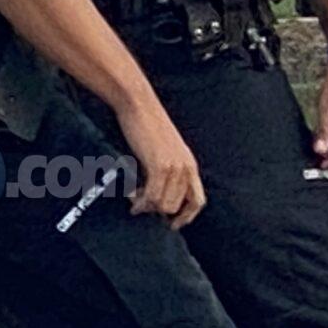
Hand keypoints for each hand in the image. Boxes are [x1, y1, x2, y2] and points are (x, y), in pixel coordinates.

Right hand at [115, 96, 208, 229]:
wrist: (139, 104)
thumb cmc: (147, 124)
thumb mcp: (164, 150)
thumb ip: (167, 169)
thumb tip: (156, 193)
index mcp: (190, 165)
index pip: (197, 201)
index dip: (186, 217)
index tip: (172, 224)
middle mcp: (186, 168)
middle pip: (176, 206)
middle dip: (157, 211)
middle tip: (141, 206)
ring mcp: (175, 167)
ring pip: (163, 204)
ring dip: (146, 206)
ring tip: (134, 200)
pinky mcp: (160, 165)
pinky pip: (152, 195)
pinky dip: (140, 201)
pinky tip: (131, 195)